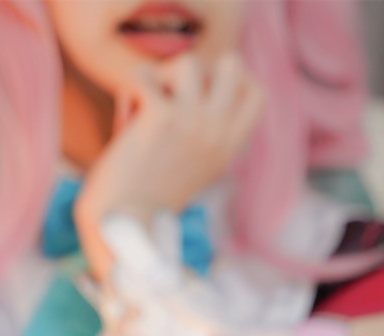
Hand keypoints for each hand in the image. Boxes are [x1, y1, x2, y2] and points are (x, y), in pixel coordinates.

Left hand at [75, 52, 264, 279]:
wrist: (126, 226)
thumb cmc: (152, 199)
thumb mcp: (197, 169)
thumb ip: (209, 136)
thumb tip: (205, 91)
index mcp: (229, 148)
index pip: (257, 94)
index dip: (233, 82)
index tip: (207, 94)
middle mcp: (217, 133)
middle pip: (232, 63)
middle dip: (203, 68)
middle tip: (179, 94)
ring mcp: (191, 123)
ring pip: (189, 62)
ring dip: (166, 75)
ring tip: (152, 100)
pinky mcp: (161, 118)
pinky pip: (146, 74)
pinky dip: (134, 85)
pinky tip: (130, 107)